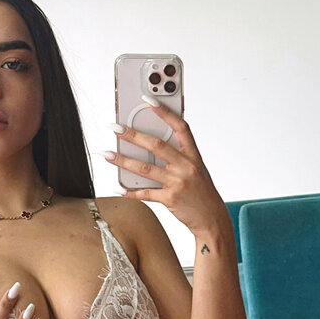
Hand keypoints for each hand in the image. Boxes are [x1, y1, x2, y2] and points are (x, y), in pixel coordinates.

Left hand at [104, 101, 229, 238]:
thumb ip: (178, 157)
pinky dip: (131, 192)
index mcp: (193, 156)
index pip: (180, 127)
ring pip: (145, 168)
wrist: (212, 219)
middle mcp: (186, 166)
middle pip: (156, 145)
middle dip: (132, 135)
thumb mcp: (196, 170)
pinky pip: (146, 193)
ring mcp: (178, 183)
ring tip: (107, 154)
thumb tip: (150, 146)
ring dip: (123, 161)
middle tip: (115, 127)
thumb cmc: (202, 193)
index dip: (164, 112)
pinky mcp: (170, 199)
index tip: (148, 99)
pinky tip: (119, 188)